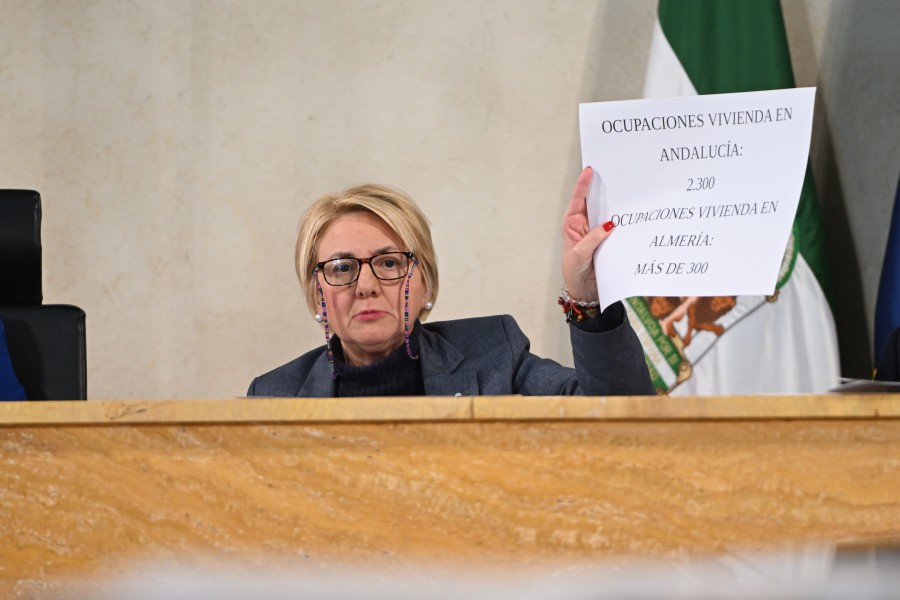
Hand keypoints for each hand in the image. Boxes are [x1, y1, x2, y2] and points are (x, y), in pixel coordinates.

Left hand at [561, 166, 613, 302]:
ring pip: (606, 212)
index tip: (589, 170)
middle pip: (593, 202)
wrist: (585, 290)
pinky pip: (616, 227)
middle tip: (611, 173)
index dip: (583, 184)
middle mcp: (585, 225)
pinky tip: (631, 212)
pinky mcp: (608, 240)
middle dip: (601, 187)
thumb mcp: (579, 254)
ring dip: (614, 203)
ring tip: (624, 188)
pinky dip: (622, 220)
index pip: (577, 200)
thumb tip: (609, 225)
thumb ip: (593, 239)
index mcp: (572, 224)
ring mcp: (597, 231)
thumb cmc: (574, 271)